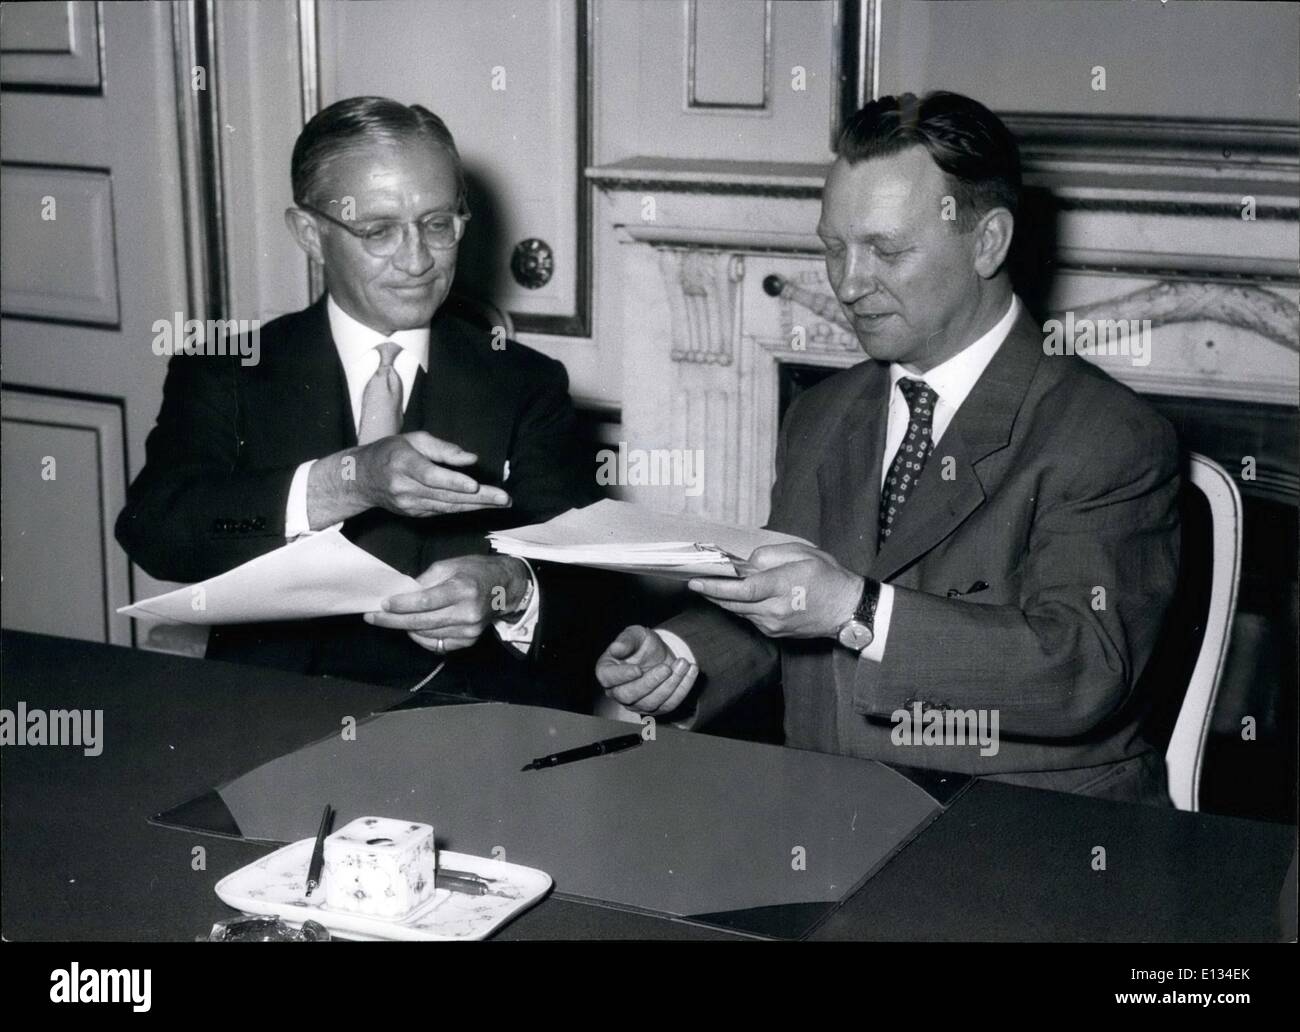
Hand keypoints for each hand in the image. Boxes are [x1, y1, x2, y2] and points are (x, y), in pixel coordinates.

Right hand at [308, 432, 511, 526]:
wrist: (361, 479)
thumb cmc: (391, 451)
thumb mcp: (414, 440)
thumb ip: (443, 449)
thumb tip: (471, 459)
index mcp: (402, 463)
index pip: (430, 475)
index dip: (453, 482)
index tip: (474, 485)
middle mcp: (404, 487)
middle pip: (446, 495)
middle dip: (479, 498)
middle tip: (505, 499)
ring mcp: (408, 504)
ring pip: (448, 507)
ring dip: (477, 506)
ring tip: (502, 503)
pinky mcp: (414, 514)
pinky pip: (443, 511)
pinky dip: (464, 508)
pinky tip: (483, 505)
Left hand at [365, 555, 528, 652]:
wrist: (505, 587)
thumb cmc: (475, 571)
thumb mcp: (450, 565)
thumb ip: (425, 580)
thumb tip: (402, 594)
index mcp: (462, 589)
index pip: (425, 602)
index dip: (401, 605)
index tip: (381, 605)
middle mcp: (466, 613)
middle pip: (422, 622)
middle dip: (393, 621)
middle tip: (372, 618)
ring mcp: (469, 630)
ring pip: (427, 635)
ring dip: (405, 628)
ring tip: (391, 620)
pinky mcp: (469, 641)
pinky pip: (438, 645)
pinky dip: (421, 638)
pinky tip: (413, 628)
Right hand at [595, 625, 697, 715]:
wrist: (659, 654)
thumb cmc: (641, 644)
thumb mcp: (635, 634)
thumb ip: (626, 640)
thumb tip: (616, 648)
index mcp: (607, 671)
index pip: (608, 678)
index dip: (622, 676)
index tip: (638, 669)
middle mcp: (617, 691)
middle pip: (629, 696)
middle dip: (650, 682)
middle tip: (666, 667)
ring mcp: (636, 703)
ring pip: (651, 703)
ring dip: (671, 684)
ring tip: (683, 664)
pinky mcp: (655, 708)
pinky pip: (669, 705)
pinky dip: (683, 689)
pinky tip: (691, 672)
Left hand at [687, 542, 862, 638]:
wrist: (848, 609)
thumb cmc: (828, 577)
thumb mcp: (803, 553)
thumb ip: (771, 556)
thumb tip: (747, 565)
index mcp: (782, 586)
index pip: (742, 588)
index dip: (716, 586)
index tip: (695, 581)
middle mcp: (775, 609)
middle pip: (733, 602)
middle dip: (711, 592)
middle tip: (694, 581)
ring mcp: (774, 624)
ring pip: (739, 611)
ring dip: (724, 599)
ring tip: (710, 585)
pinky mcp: (775, 632)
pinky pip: (750, 617)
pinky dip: (741, 606)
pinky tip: (738, 596)